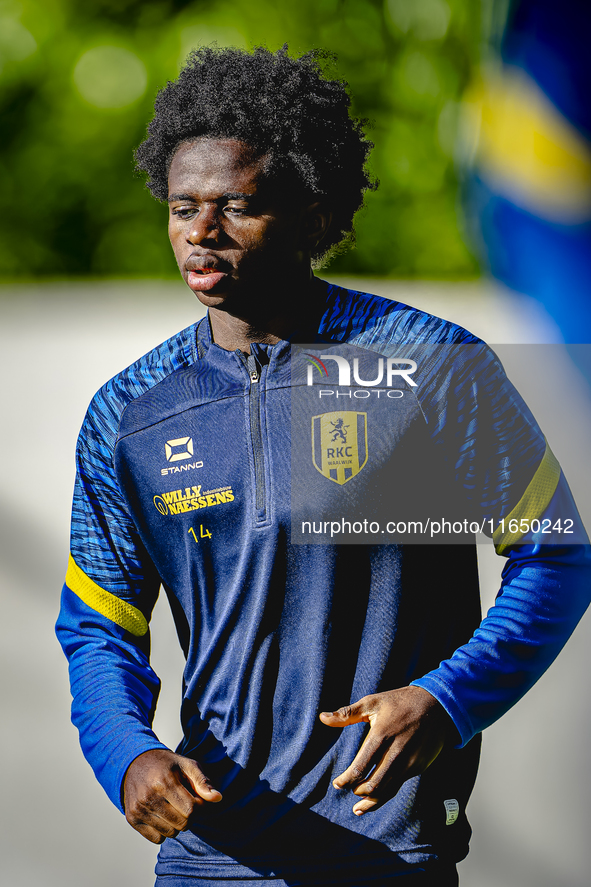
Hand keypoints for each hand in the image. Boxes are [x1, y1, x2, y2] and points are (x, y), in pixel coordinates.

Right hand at [123, 748, 221, 842]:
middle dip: (190, 816)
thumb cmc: (166, 764)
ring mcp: (138, 809)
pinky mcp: (131, 819)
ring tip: (173, 807)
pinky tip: (162, 814)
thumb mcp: (186, 765)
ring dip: (177, 824)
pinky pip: (157, 839)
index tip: (197, 798)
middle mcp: (149, 797)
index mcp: (164, 782)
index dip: (200, 806)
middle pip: (182, 824)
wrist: (134, 762)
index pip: (192, 810)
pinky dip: (163, 830)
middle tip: (186, 803)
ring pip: (171, 833)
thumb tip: (218, 798)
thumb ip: (203, 781)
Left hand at [319, 686, 453, 815]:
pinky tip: (376, 799)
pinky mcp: (418, 767)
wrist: (436, 705)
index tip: (337, 784)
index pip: (361, 766)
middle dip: (358, 791)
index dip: (346, 779)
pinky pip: (399, 785)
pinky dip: (385, 795)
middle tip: (348, 789)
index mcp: (382, 734)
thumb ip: (346, 714)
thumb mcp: (372, 702)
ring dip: (371, 802)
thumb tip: (322, 718)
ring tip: (357, 808)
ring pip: (388, 790)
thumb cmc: (398, 702)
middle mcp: (397, 751)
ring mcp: (410, 761)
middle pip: (374, 783)